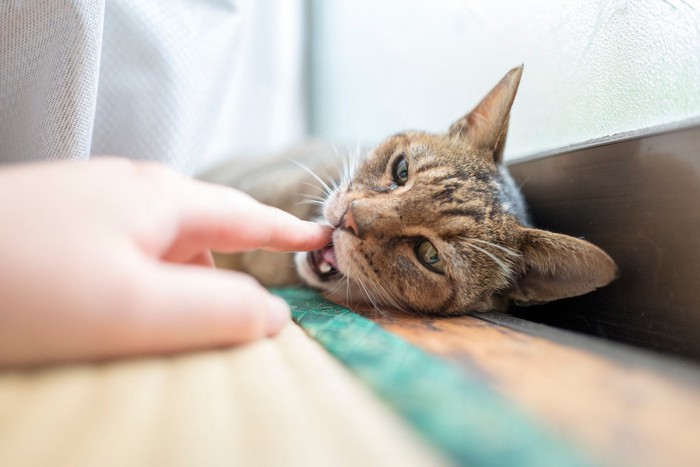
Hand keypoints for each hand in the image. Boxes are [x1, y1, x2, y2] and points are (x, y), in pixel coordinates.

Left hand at [0, 158, 329, 367]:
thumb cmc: (25, 286)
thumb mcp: (136, 310)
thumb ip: (220, 310)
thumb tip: (274, 315)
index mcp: (159, 198)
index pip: (246, 214)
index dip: (288, 231)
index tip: (323, 239)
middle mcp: (126, 188)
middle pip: (202, 227)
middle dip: (228, 266)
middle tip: (240, 315)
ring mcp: (84, 200)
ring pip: (158, 241)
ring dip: (178, 279)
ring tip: (170, 322)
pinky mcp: (51, 222)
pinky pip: (120, 249)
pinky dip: (138, 280)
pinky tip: (114, 307)